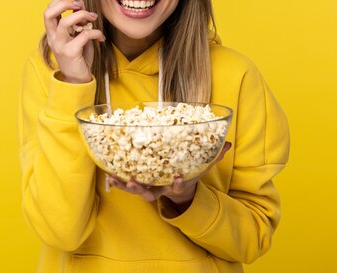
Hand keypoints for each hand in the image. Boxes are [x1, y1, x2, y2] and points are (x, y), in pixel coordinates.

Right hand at [43, 0, 104, 82]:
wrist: (78, 80)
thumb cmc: (79, 57)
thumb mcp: (76, 36)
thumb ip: (77, 22)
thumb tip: (82, 5)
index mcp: (52, 32)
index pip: (49, 9)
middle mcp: (53, 38)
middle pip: (49, 12)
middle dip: (65, 2)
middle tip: (80, 4)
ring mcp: (60, 45)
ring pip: (65, 22)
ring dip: (82, 15)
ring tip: (93, 18)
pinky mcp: (71, 52)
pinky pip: (84, 35)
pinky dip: (96, 33)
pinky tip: (101, 38)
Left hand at [108, 141, 231, 209]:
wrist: (181, 188)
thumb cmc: (190, 172)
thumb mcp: (202, 166)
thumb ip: (215, 156)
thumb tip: (227, 143)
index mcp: (177, 183)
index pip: (178, 186)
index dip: (178, 184)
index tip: (178, 178)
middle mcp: (162, 188)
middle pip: (151, 193)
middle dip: (141, 189)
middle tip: (132, 183)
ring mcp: (150, 188)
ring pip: (137, 191)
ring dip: (126, 186)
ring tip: (116, 179)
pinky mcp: (141, 184)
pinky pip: (128, 185)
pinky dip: (118, 182)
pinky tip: (109, 175)